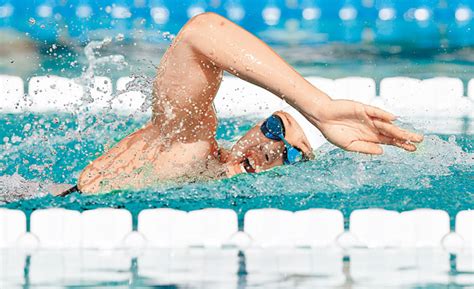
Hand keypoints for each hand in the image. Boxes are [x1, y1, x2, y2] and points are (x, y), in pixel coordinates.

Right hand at [308, 99, 422, 153]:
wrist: (322, 117)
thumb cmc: (333, 132)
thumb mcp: (349, 145)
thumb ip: (365, 148)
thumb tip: (382, 152)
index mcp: (369, 137)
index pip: (389, 141)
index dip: (401, 145)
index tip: (413, 149)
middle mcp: (372, 127)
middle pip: (392, 133)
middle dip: (405, 137)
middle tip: (420, 141)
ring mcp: (368, 118)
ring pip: (387, 124)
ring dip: (398, 129)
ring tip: (411, 135)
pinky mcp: (362, 109)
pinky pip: (375, 112)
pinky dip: (384, 115)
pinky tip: (393, 118)